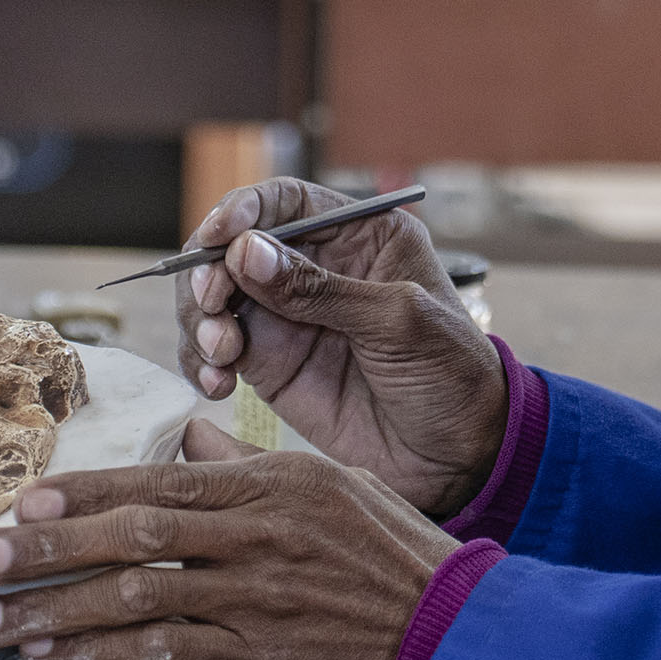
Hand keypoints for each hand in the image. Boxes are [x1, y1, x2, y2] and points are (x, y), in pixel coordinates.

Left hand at [0, 419, 462, 659]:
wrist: (455, 635)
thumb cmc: (397, 557)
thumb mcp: (332, 484)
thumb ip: (249, 462)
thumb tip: (185, 436)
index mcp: (275, 481)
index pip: (160, 479)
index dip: (83, 492)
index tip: (22, 504)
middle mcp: (260, 532)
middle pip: (132, 534)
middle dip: (43, 551)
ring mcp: (258, 596)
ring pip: (135, 597)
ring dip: (52, 613)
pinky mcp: (260, 656)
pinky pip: (165, 652)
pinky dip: (101, 656)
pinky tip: (53, 659)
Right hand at [175, 177, 504, 513]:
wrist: (459, 457)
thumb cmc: (452, 376)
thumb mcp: (399, 323)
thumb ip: (321, 290)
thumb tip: (244, 252)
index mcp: (359, 236)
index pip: (285, 202)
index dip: (242, 210)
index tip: (215, 238)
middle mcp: (316, 268)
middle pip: (234, 246)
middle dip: (209, 272)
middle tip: (213, 307)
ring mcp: (287, 317)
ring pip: (214, 297)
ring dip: (201, 319)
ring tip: (222, 354)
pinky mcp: (270, 364)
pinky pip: (215, 350)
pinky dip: (201, 361)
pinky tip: (217, 385)